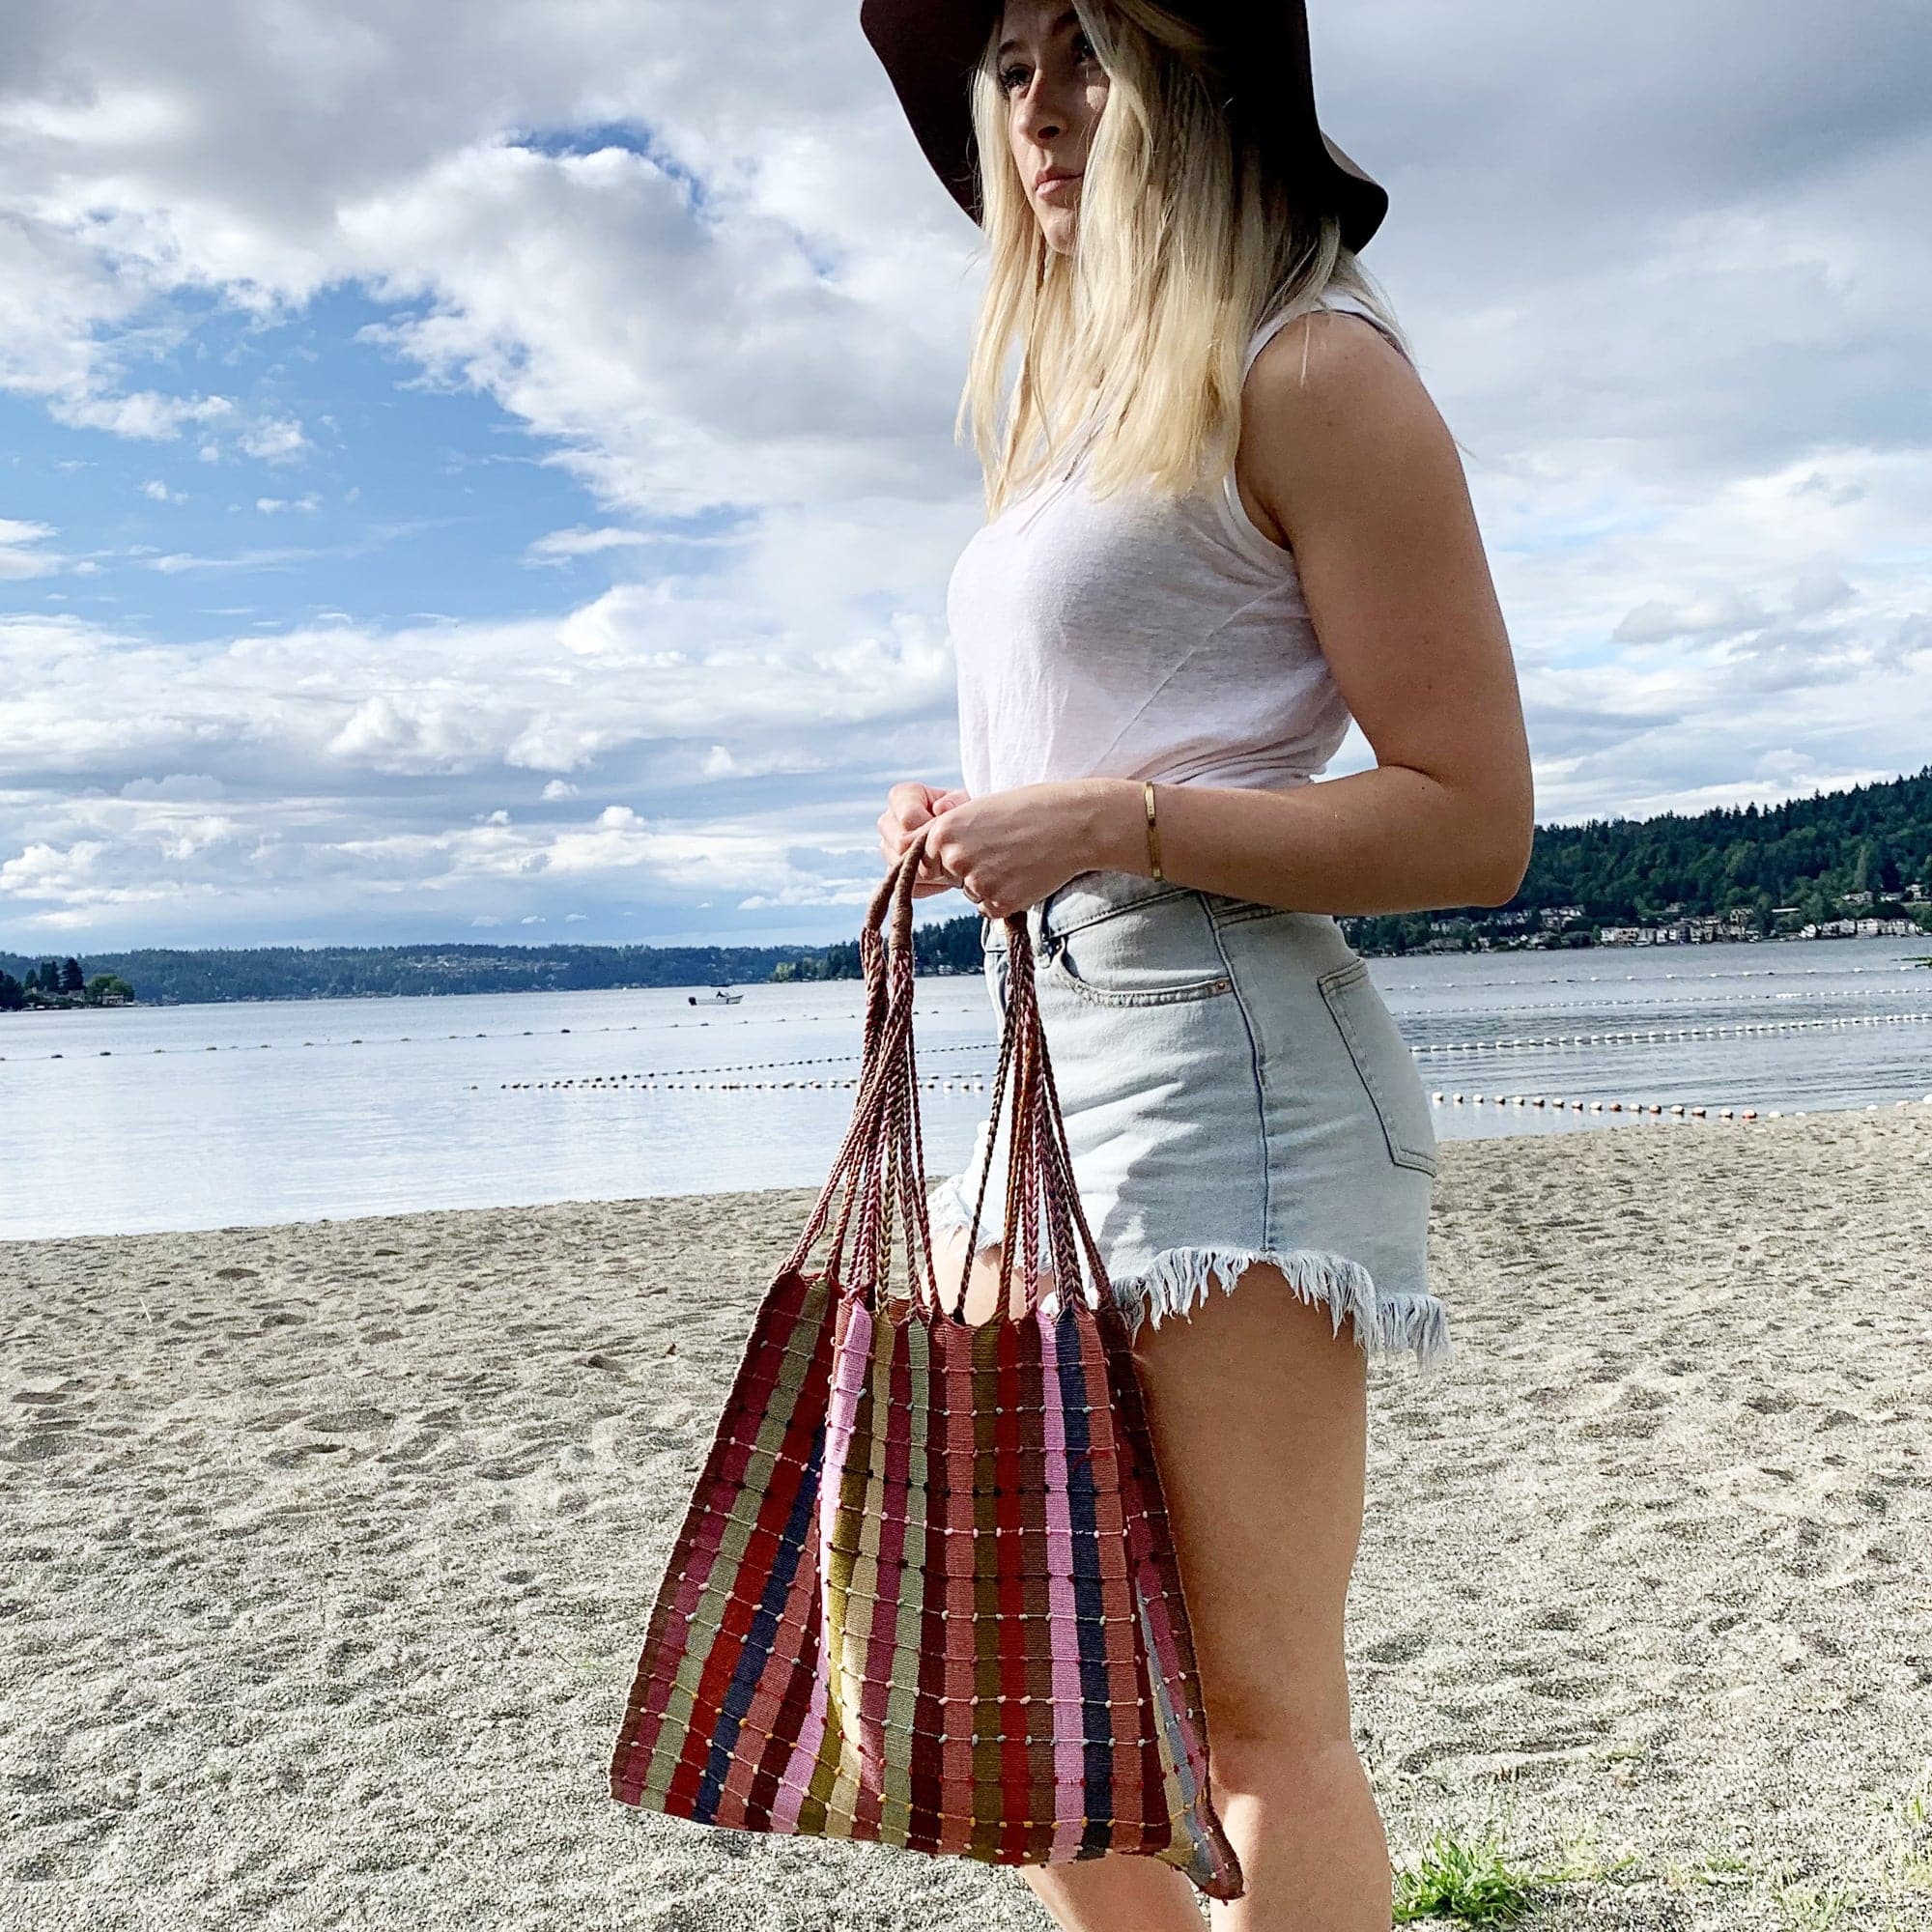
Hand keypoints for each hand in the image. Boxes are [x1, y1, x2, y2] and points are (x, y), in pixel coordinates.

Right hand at [878, 781, 971, 897]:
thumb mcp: (965, 802)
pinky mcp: (895, 874)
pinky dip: (933, 885)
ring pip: (903, 868)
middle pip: (900, 845)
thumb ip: (955, 801)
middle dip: (930, 851)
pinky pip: (910, 886)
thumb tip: (941, 809)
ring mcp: (887, 850)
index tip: (952, 829)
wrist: (966, 836)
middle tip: (954, 851)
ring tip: (953, 863)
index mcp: (900, 797)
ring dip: (932, 870)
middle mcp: (888, 822)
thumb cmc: (963, 814)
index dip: (933, 827)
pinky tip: (947, 875)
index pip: (908, 819)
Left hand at [917, 781, 1122, 920]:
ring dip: (990, 884)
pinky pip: (990, 909)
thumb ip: (948, 833)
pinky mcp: (999, 903)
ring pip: (971, 894)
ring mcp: (976, 882)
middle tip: (1004, 849)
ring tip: (1018, 859)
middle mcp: (954, 858)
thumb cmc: (1028, 810)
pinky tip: (1024, 876)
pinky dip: (1005, 898)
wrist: (1071, 823)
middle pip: (950, 879)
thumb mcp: (977, 810)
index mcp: (943, 831)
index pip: (926, 861)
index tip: (976, 846)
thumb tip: (919, 859)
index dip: (951, 857)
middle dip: (971, 870)